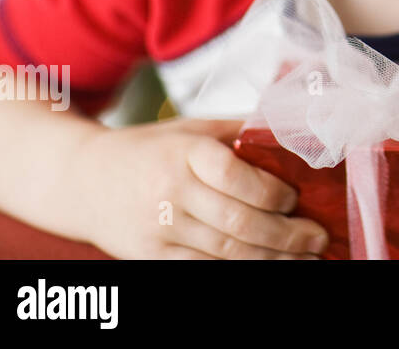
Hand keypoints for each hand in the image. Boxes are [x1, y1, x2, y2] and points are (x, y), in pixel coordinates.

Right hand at [75, 117, 330, 258]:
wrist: (82, 180)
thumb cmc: (150, 149)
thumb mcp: (192, 129)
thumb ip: (240, 133)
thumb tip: (295, 135)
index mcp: (185, 154)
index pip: (237, 178)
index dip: (274, 193)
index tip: (296, 198)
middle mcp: (171, 193)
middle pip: (238, 223)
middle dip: (286, 235)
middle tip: (317, 239)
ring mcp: (159, 230)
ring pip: (225, 253)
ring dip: (271, 259)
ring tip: (303, 258)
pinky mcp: (150, 257)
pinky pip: (203, 269)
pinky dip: (239, 269)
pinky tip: (267, 265)